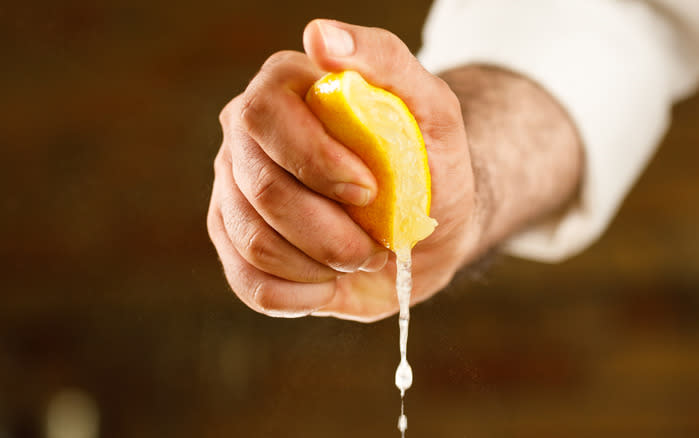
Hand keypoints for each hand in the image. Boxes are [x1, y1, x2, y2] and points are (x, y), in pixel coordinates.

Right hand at [207, 19, 477, 320]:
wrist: (423, 228)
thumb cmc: (428, 163)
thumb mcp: (431, 109)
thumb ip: (383, 61)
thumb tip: (319, 34)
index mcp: (283, 91)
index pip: (265, 116)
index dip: (316, 161)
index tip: (369, 190)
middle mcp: (246, 139)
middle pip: (261, 190)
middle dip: (330, 231)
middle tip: (377, 242)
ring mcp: (233, 195)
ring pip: (255, 243)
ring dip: (324, 263)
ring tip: (361, 255)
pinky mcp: (236, 248)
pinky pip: (253, 285)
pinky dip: (306, 293)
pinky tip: (333, 277)